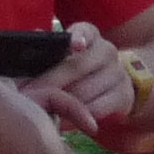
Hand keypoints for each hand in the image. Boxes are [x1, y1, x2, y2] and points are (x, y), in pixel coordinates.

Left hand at [18, 23, 129, 138]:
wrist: (111, 87)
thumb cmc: (78, 69)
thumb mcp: (65, 56)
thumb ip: (51, 48)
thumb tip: (37, 35)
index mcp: (90, 35)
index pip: (84, 31)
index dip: (78, 37)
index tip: (76, 46)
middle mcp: (106, 50)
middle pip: (78, 66)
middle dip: (52, 81)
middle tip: (30, 95)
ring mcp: (118, 73)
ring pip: (85, 90)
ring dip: (62, 102)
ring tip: (40, 110)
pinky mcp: (123, 95)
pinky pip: (96, 109)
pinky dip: (76, 117)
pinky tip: (61, 122)